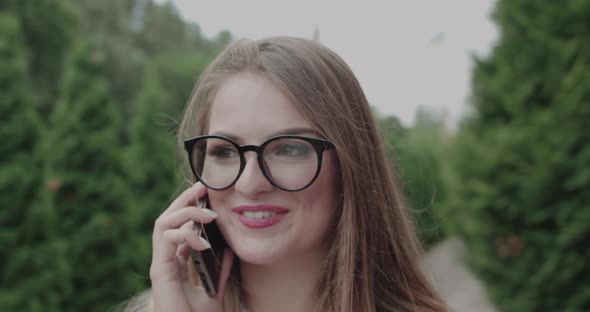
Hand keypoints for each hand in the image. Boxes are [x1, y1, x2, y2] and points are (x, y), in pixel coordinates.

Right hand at [150, 183, 234, 311]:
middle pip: (168, 219)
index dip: (190, 208)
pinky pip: (165, 239)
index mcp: (175, 262)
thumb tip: (231, 249)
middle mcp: (165, 260)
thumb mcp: (214, 287)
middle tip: (202, 187)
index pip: (178, 227)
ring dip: (185, 212)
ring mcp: (160, 264)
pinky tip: (202, 239)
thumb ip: (220, 269)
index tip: (207, 195)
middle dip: (183, 199)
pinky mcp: (159, 271)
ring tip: (208, 213)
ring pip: (163, 223)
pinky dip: (184, 233)